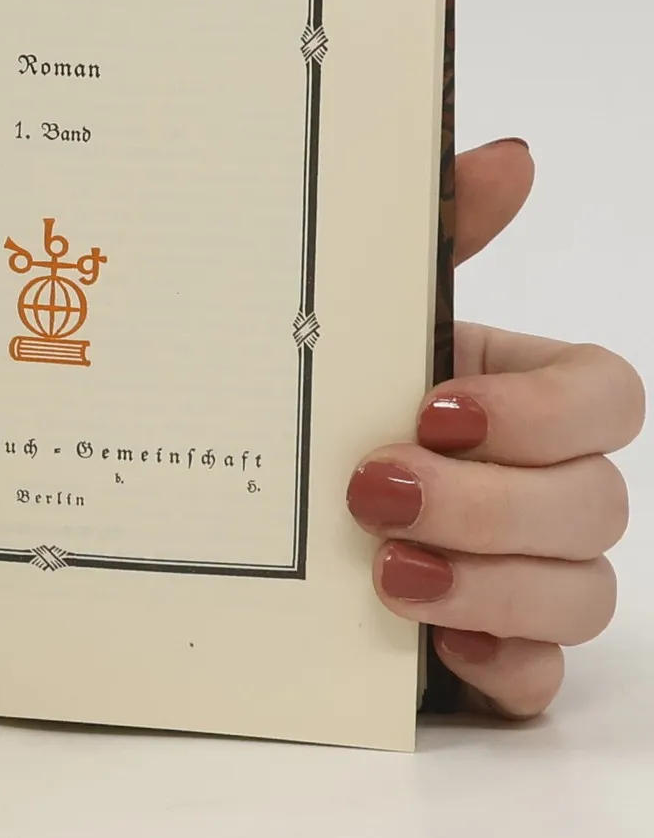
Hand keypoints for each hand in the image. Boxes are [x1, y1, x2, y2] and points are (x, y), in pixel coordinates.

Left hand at [347, 139, 642, 716]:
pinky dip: (500, 664)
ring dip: (491, 584)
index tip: (435, 407)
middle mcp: (542, 485)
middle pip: (600, 503)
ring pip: (584, 594)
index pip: (612, 397)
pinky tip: (437, 646)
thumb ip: (433, 233)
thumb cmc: (320, 392)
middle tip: (375, 492)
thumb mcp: (358, 311)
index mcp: (522, 395)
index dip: (544, 410)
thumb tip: (510, 156)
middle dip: (492, 503)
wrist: (227, 493)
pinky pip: (540, 680)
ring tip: (385, 575)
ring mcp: (526, 575)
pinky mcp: (489, 652)